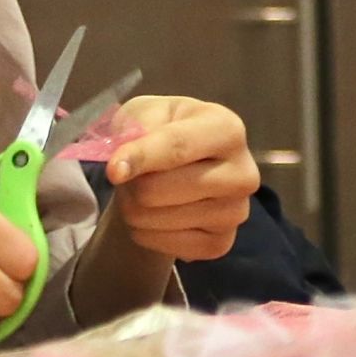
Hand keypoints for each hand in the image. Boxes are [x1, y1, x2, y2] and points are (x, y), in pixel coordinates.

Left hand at [94, 96, 259, 261]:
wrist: (182, 166)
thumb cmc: (164, 129)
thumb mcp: (146, 111)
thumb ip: (135, 128)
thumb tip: (120, 168)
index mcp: (227, 129)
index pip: (177, 147)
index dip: (140, 157)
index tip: (112, 171)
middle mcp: (242, 173)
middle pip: (157, 189)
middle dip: (130, 184)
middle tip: (132, 175)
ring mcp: (235, 212)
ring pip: (153, 218)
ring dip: (133, 207)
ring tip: (145, 191)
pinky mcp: (222, 244)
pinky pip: (163, 245)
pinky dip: (146, 231)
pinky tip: (158, 214)